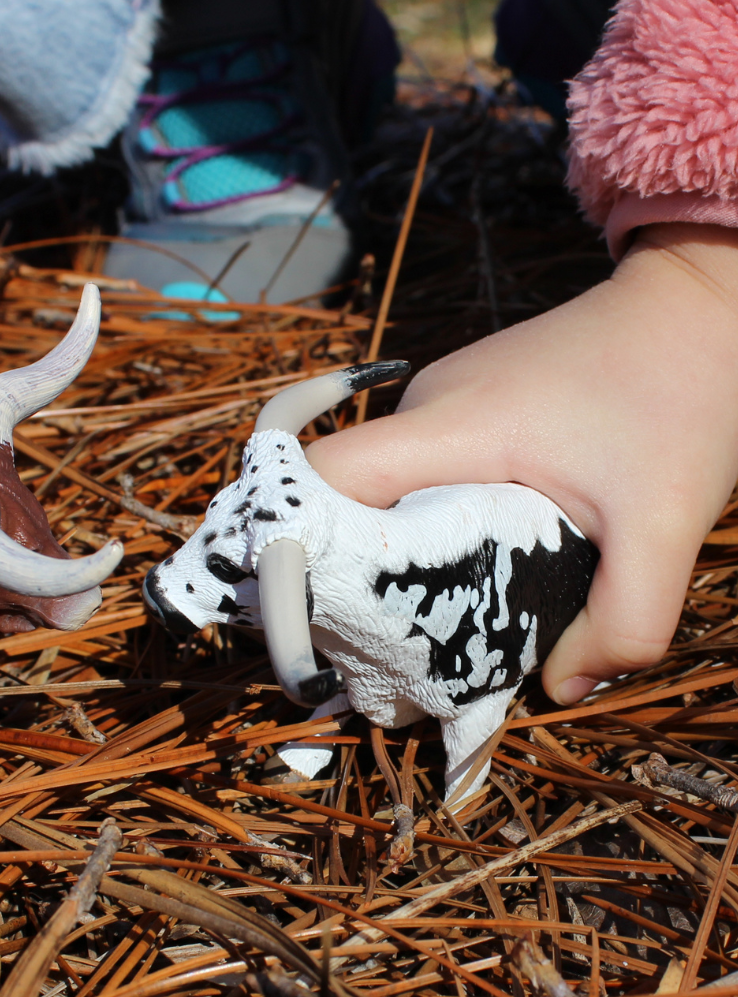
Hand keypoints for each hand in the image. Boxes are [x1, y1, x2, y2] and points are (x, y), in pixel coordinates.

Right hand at [307, 223, 737, 704]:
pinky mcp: (459, 408)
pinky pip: (415, 478)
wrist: (699, 307)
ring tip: (435, 616)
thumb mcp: (666, 524)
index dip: (299, 541)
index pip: (328, 477)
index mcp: (451, 427)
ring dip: (396, 554)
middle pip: (346, 499)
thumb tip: (559, 689)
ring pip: (382, 493)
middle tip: (385, 648)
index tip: (311, 614)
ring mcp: (438, 404)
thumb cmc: (682, 398)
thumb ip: (622, 621)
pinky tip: (471, 562)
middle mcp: (423, 410)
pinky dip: (425, 526)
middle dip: (353, 576)